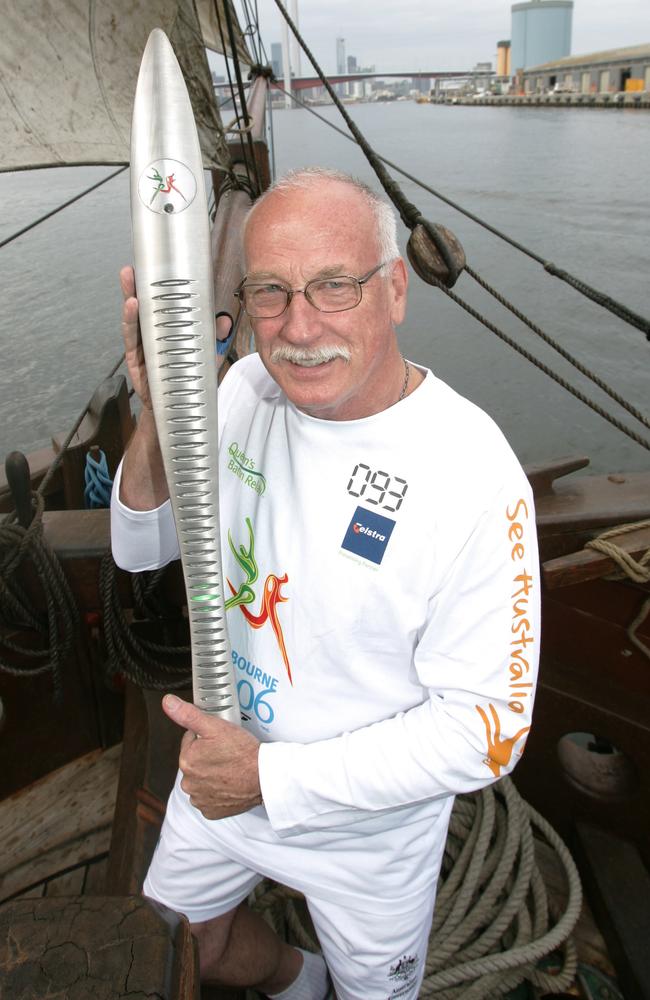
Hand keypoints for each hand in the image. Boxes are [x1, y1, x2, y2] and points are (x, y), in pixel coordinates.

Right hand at [119, 267, 232, 394]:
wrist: (175, 411)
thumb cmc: (187, 381)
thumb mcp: (206, 358)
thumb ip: (215, 340)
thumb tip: (225, 320)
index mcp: (167, 330)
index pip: (162, 304)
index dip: (158, 285)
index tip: (158, 265)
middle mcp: (152, 334)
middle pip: (144, 306)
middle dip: (138, 284)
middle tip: (135, 266)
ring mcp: (142, 346)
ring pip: (134, 318)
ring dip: (130, 296)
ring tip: (129, 279)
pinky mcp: (135, 359)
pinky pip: (131, 339)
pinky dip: (130, 322)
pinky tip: (131, 307)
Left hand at [163, 694, 261, 819]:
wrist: (264, 777)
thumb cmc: (243, 752)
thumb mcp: (215, 726)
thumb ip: (188, 714)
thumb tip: (168, 703)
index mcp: (186, 760)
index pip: (190, 742)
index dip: (206, 738)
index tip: (219, 740)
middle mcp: (189, 783)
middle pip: (195, 762)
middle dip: (207, 757)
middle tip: (226, 753)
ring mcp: (200, 799)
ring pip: (201, 780)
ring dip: (211, 775)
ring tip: (229, 768)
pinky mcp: (211, 811)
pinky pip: (209, 798)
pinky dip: (217, 791)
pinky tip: (228, 783)